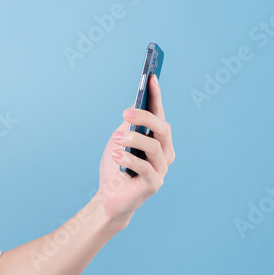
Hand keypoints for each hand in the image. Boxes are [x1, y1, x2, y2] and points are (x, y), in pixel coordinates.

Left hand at [96, 74, 174, 225]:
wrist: (108, 198)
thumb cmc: (114, 168)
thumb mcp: (118, 141)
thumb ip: (128, 125)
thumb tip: (134, 103)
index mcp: (158, 140)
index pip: (160, 115)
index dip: (157, 96)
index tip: (151, 77)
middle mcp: (165, 153)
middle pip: (163, 129)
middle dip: (145, 117)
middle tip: (126, 112)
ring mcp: (161, 169)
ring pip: (155, 146)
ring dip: (133, 139)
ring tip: (115, 138)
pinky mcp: (154, 184)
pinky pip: (145, 168)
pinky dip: (129, 159)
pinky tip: (115, 155)